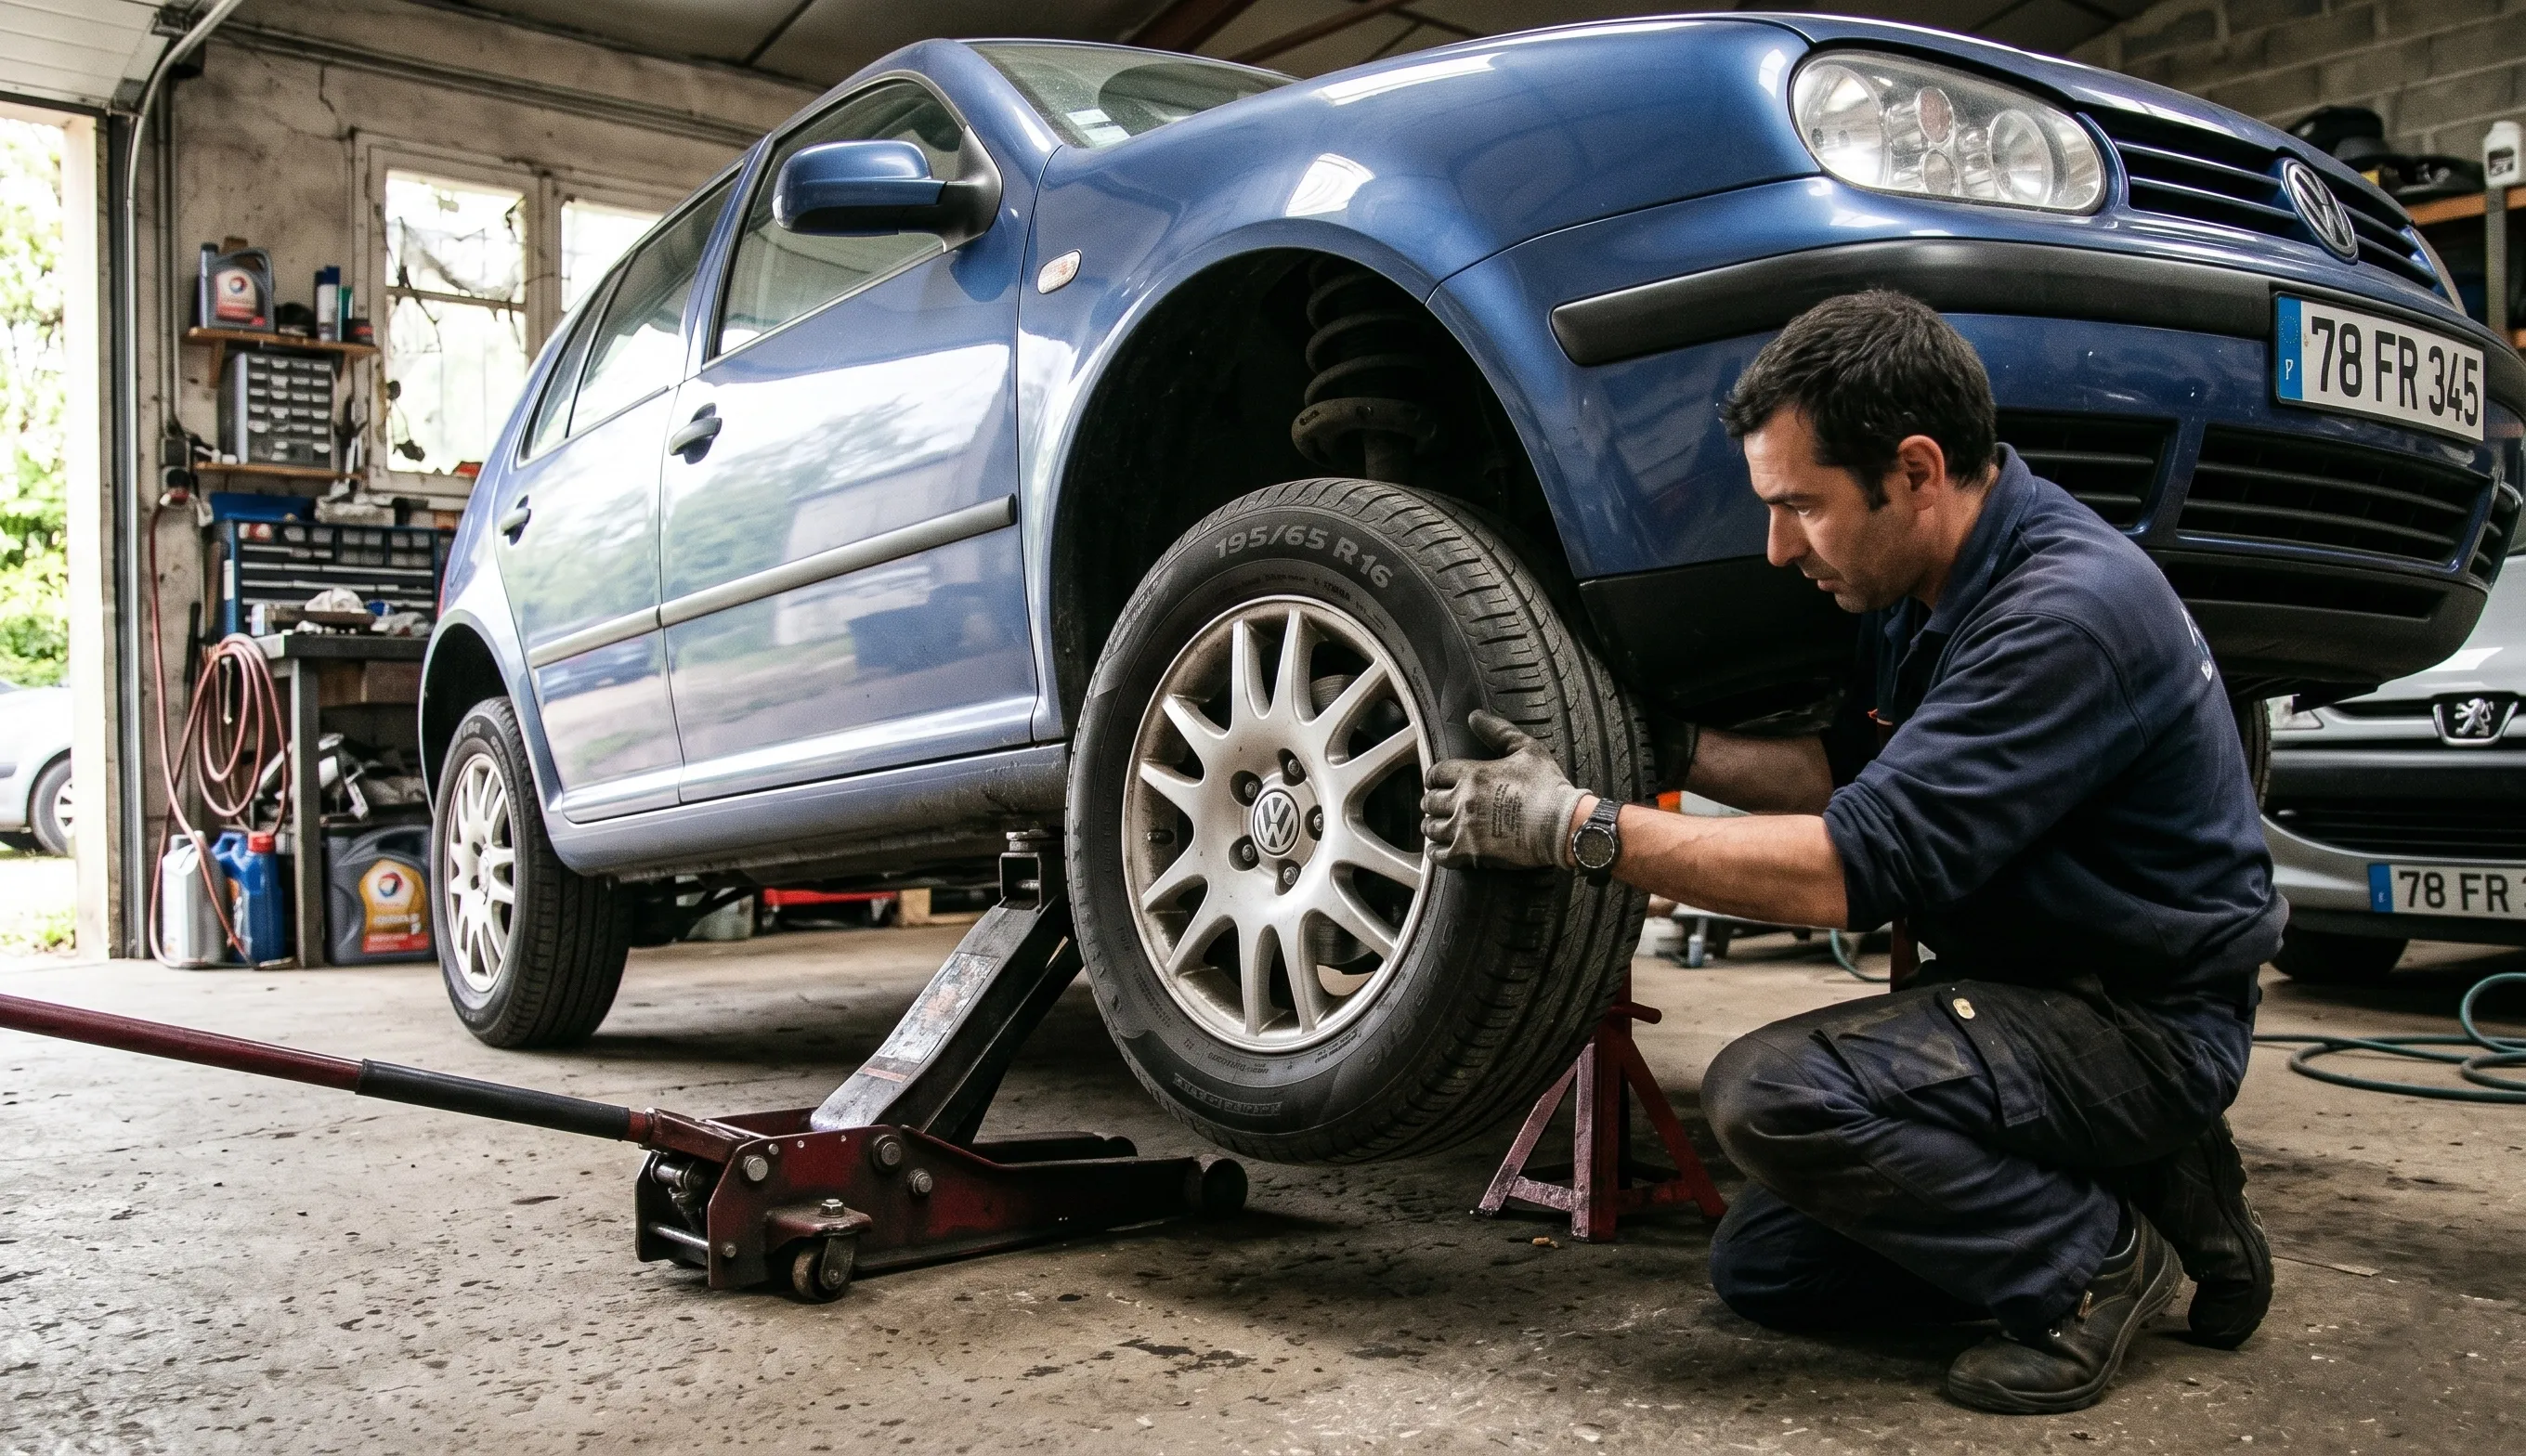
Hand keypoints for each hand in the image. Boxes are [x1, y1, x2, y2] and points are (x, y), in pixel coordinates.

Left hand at [1419, 709, 1586, 869]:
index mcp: (1472, 775)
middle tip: (1436, 804)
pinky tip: (1437, 848)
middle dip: (1432, 801)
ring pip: (1431, 827)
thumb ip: (1498, 731)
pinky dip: (1435, 851)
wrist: (1561, 825)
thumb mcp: (1526, 749)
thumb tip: (1475, 717)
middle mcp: (1463, 801)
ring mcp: (1465, 829)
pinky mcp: (1471, 853)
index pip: (1436, 773)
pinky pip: (1440, 854)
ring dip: (1432, 825)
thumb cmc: (1547, 788)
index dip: (1434, 777)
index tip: (1437, 782)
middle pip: (1430, 801)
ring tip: (1436, 825)